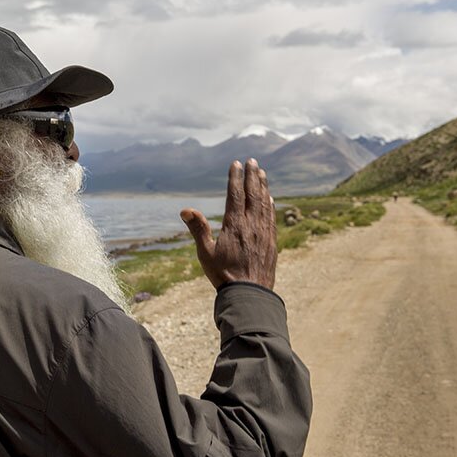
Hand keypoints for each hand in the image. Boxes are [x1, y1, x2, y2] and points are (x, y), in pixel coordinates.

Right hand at [180, 159, 276, 288]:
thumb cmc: (223, 275)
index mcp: (235, 225)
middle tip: (252, 161)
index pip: (235, 195)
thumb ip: (198, 229)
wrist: (249, 295)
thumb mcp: (205, 253)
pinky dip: (271, 205)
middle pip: (253, 194)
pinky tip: (270, 198)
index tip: (236, 164)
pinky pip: (271, 218)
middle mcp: (252, 225)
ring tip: (262, 173)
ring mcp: (264, 233)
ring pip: (264, 203)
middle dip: (252, 176)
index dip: (235, 178)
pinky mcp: (272, 242)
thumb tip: (185, 209)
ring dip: (263, 186)